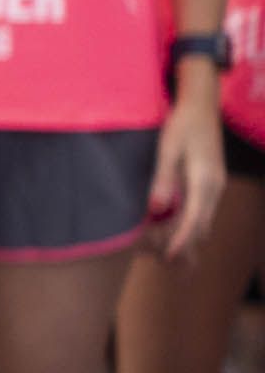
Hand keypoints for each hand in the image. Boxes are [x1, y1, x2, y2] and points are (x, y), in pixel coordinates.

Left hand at [150, 85, 227, 263]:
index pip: (195, 219)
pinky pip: (201, 210)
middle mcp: (214, 187)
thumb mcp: (168, 149)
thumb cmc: (182, 125)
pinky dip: (189, 224)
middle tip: (166, 264)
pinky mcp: (209, 183)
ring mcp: (214, 186)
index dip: (182, 240)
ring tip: (168, 256)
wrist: (201, 107)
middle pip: (201, 225)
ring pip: (203, 220)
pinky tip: (173, 230)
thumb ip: (163, 179)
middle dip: (185, 245)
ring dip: (187, 237)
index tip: (170, 257)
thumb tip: (158, 209)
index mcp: (206, 181)